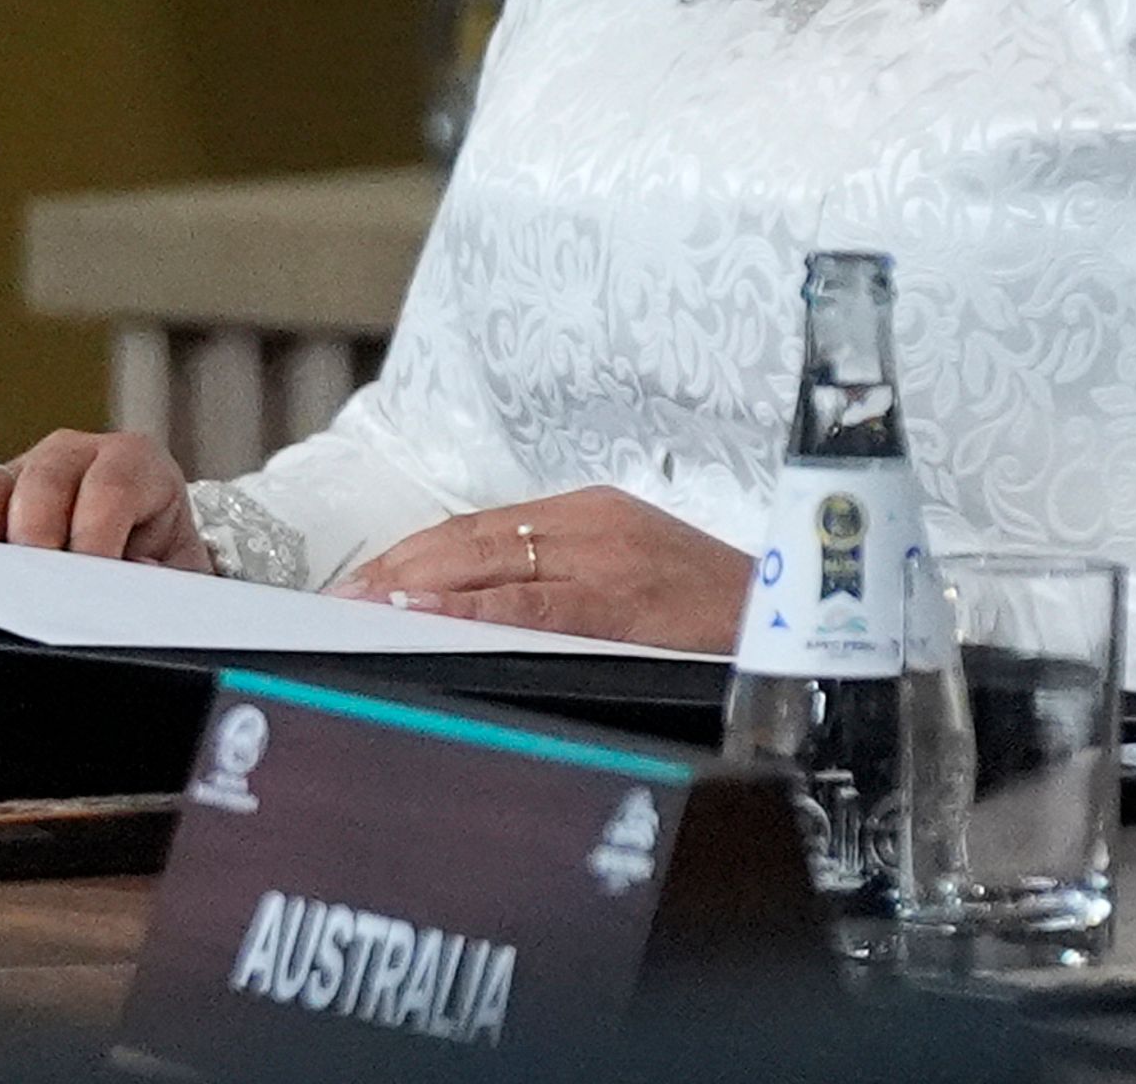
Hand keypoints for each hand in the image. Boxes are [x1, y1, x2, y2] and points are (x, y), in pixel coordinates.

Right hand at [0, 428, 209, 569]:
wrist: (147, 560)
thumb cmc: (163, 559)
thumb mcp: (182, 568)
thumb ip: (167, 575)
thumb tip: (135, 574)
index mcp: (131, 462)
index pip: (110, 487)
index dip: (97, 534)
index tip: (91, 579)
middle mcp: (71, 458)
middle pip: (41, 481)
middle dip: (35, 537)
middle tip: (36, 588)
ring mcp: (19, 477)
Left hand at [331, 486, 751, 651]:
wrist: (799, 619)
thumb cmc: (715, 614)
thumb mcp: (634, 580)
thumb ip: (566, 586)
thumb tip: (485, 615)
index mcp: (589, 515)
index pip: (479, 531)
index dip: (413, 556)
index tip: (361, 583)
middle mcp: (589, 524)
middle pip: (470, 539)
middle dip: (396, 568)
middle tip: (336, 599)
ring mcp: (605, 558)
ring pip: (488, 562)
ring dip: (413, 584)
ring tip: (358, 603)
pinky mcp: (621, 600)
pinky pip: (530, 603)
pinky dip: (469, 605)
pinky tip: (423, 610)